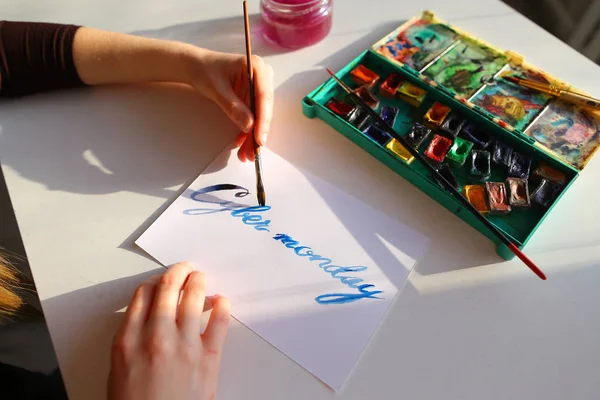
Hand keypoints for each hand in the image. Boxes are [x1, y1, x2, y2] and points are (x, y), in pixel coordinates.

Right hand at [108, 262, 230, 399]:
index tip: (160, 280)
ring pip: (193, 298)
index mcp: (127, 340)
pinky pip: (218, 322)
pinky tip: (221, 300)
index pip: (142, 296)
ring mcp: (183, 345)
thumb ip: (130, 341)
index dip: (153, 282)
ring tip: (201, 277)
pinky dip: (221, 306)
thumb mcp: (118, 371)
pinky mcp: (208, 357)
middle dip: (177, 272)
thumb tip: (145, 320)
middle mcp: (155, 336)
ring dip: (198, 282)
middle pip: (167, 289)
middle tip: (185, 268)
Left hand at [187, 49, 273, 161]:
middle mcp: (262, 77)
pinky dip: (247, 131)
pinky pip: (252, 117)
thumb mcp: (217, 89)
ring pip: (259, 116)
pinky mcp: (251, 98)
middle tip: (253, 152)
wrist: (196, 66)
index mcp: (256, 67)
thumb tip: (249, 126)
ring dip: (253, 136)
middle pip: (264, 109)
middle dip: (258, 132)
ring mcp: (257, 88)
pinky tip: (241, 143)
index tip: (259, 138)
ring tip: (246, 154)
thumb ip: (234, 107)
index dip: (263, 119)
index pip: (264, 96)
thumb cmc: (205, 70)